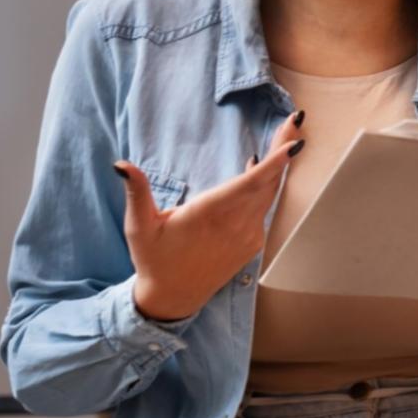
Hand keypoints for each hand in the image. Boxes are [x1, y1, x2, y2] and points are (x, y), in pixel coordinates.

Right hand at [119, 111, 306, 321]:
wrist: (173, 297)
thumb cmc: (153, 259)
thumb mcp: (139, 226)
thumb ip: (136, 192)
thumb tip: (121, 165)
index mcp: (210, 214)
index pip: (251, 183)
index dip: (275, 162)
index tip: (295, 142)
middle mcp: (236, 224)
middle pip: (268, 181)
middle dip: (283, 148)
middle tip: (295, 120)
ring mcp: (248, 235)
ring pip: (270, 194)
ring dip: (278, 166)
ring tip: (287, 136)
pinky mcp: (253, 243)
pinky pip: (264, 208)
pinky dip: (266, 187)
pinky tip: (262, 171)